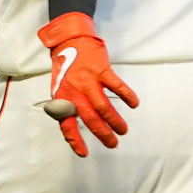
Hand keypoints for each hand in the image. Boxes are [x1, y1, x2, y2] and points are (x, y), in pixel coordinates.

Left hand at [37, 12, 138, 156]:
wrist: (69, 38)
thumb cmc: (65, 65)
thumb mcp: (59, 86)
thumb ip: (66, 105)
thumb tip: (72, 125)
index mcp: (62, 97)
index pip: (66, 124)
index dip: (75, 141)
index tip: (84, 154)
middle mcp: (75, 91)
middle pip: (91, 119)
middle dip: (103, 134)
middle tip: (113, 144)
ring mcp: (89, 80)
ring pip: (104, 107)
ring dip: (115, 121)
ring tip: (123, 130)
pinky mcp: (101, 70)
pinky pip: (116, 86)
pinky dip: (126, 96)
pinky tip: (134, 104)